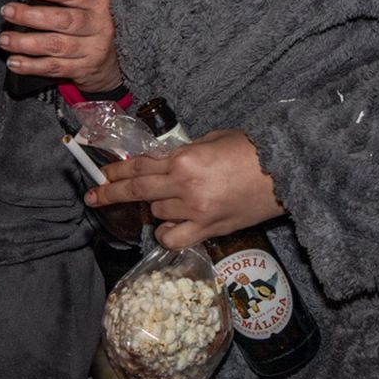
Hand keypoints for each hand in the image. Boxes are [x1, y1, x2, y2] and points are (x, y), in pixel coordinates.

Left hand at [0, 0, 120, 92]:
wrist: (111, 62)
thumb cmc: (92, 26)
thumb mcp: (91, 3)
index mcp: (98, 3)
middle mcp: (98, 25)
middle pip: (62, 20)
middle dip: (30, 16)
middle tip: (8, 12)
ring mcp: (92, 50)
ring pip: (55, 45)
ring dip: (25, 43)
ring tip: (5, 39)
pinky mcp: (82, 70)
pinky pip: (53, 68)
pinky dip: (30, 66)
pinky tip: (15, 62)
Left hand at [84, 130, 282, 248]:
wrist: (285, 174)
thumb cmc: (251, 150)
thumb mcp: (212, 139)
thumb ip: (185, 151)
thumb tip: (165, 160)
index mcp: (183, 159)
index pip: (140, 166)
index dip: (118, 171)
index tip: (103, 174)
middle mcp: (184, 187)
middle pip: (138, 191)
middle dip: (111, 192)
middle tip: (93, 196)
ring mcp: (195, 211)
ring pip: (157, 213)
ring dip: (154, 207)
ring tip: (163, 200)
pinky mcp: (210, 229)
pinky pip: (175, 238)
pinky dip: (167, 234)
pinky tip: (166, 227)